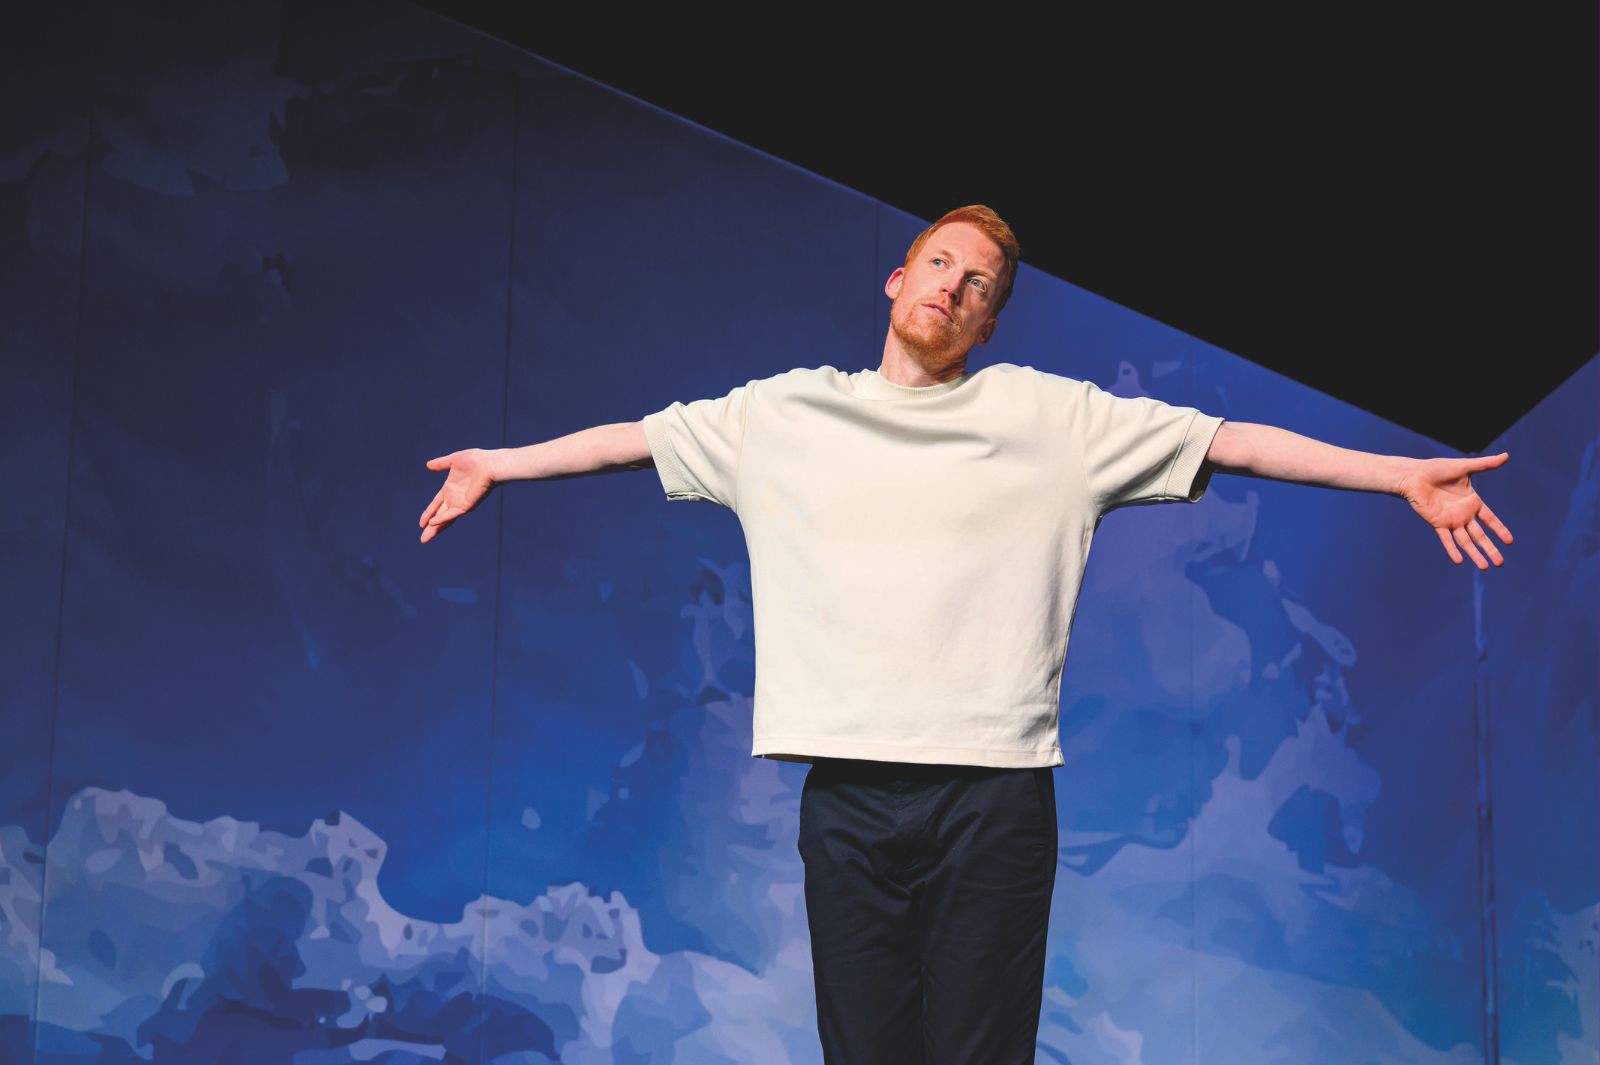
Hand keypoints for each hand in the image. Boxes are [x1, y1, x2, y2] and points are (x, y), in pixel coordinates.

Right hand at [419, 448, 497, 543]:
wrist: (489, 464)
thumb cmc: (475, 461)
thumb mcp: (453, 461)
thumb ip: (441, 464)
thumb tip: (428, 465)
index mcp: (450, 489)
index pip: (436, 504)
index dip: (428, 513)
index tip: (421, 523)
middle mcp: (455, 499)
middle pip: (439, 516)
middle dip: (431, 528)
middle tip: (423, 540)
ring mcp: (460, 503)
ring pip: (445, 519)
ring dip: (435, 529)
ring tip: (425, 539)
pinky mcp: (467, 505)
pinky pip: (452, 514)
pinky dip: (442, 518)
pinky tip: (432, 523)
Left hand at [1397, 452, 1513, 568]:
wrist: (1414, 475)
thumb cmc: (1437, 469)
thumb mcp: (1465, 467)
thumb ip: (1485, 465)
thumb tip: (1506, 456)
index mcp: (1472, 502)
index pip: (1490, 519)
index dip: (1500, 530)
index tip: (1510, 541)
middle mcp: (1463, 514)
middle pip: (1480, 535)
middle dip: (1490, 548)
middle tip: (1500, 562)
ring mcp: (1451, 520)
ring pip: (1466, 541)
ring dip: (1475, 554)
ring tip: (1486, 567)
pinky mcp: (1437, 523)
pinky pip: (1446, 539)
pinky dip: (1452, 549)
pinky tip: (1459, 560)